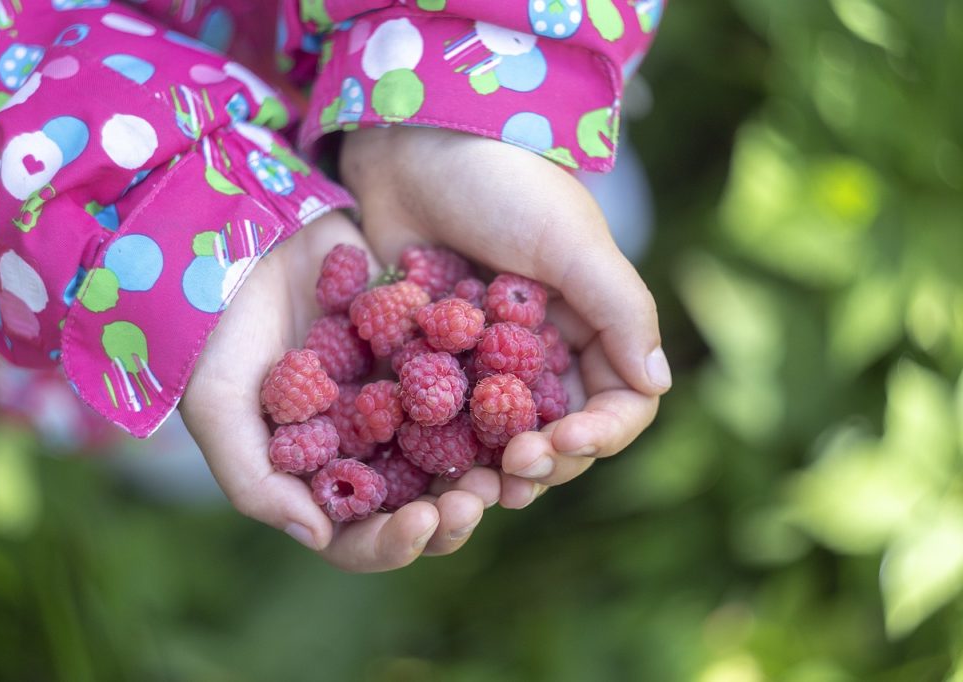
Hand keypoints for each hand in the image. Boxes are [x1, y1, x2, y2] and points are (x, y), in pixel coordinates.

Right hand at [179, 212, 484, 570]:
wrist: (244, 235)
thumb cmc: (216, 325)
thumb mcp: (217, 405)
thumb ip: (254, 480)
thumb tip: (317, 535)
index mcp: (314, 477)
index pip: (357, 537)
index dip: (392, 543)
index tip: (423, 522)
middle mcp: (362, 448)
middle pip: (417, 504)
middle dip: (452, 511)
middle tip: (480, 497)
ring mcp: (396, 402)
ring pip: (455, 452)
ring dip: (485, 464)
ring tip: (513, 455)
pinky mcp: (424, 353)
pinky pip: (468, 384)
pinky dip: (495, 396)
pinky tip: (518, 393)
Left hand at [340, 127, 669, 508]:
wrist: (412, 142)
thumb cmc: (501, 184)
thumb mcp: (572, 242)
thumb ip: (621, 310)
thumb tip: (658, 386)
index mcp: (591, 326)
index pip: (619, 403)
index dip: (601, 435)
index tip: (562, 443)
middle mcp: (544, 351)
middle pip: (563, 433)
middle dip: (548, 461)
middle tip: (514, 473)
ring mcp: (485, 360)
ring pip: (504, 438)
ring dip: (497, 470)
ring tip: (478, 490)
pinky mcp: (431, 360)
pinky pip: (445, 417)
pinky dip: (445, 447)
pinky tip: (431, 466)